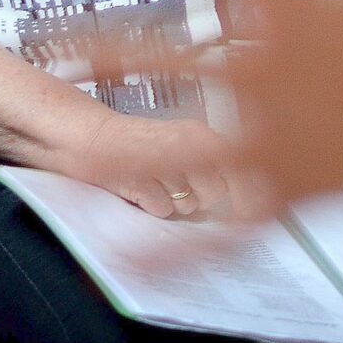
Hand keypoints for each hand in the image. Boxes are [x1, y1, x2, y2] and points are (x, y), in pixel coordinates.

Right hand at [78, 113, 248, 221]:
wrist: (95, 137)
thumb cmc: (141, 144)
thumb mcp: (183, 144)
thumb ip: (211, 163)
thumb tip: (242, 191)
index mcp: (201, 133)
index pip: (240, 166)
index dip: (246, 191)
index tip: (247, 207)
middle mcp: (187, 144)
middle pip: (215, 191)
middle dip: (201, 196)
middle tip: (178, 183)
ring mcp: (165, 161)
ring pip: (189, 204)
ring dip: (176, 201)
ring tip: (156, 182)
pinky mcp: (142, 179)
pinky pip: (162, 208)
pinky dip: (153, 205)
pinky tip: (141, 188)